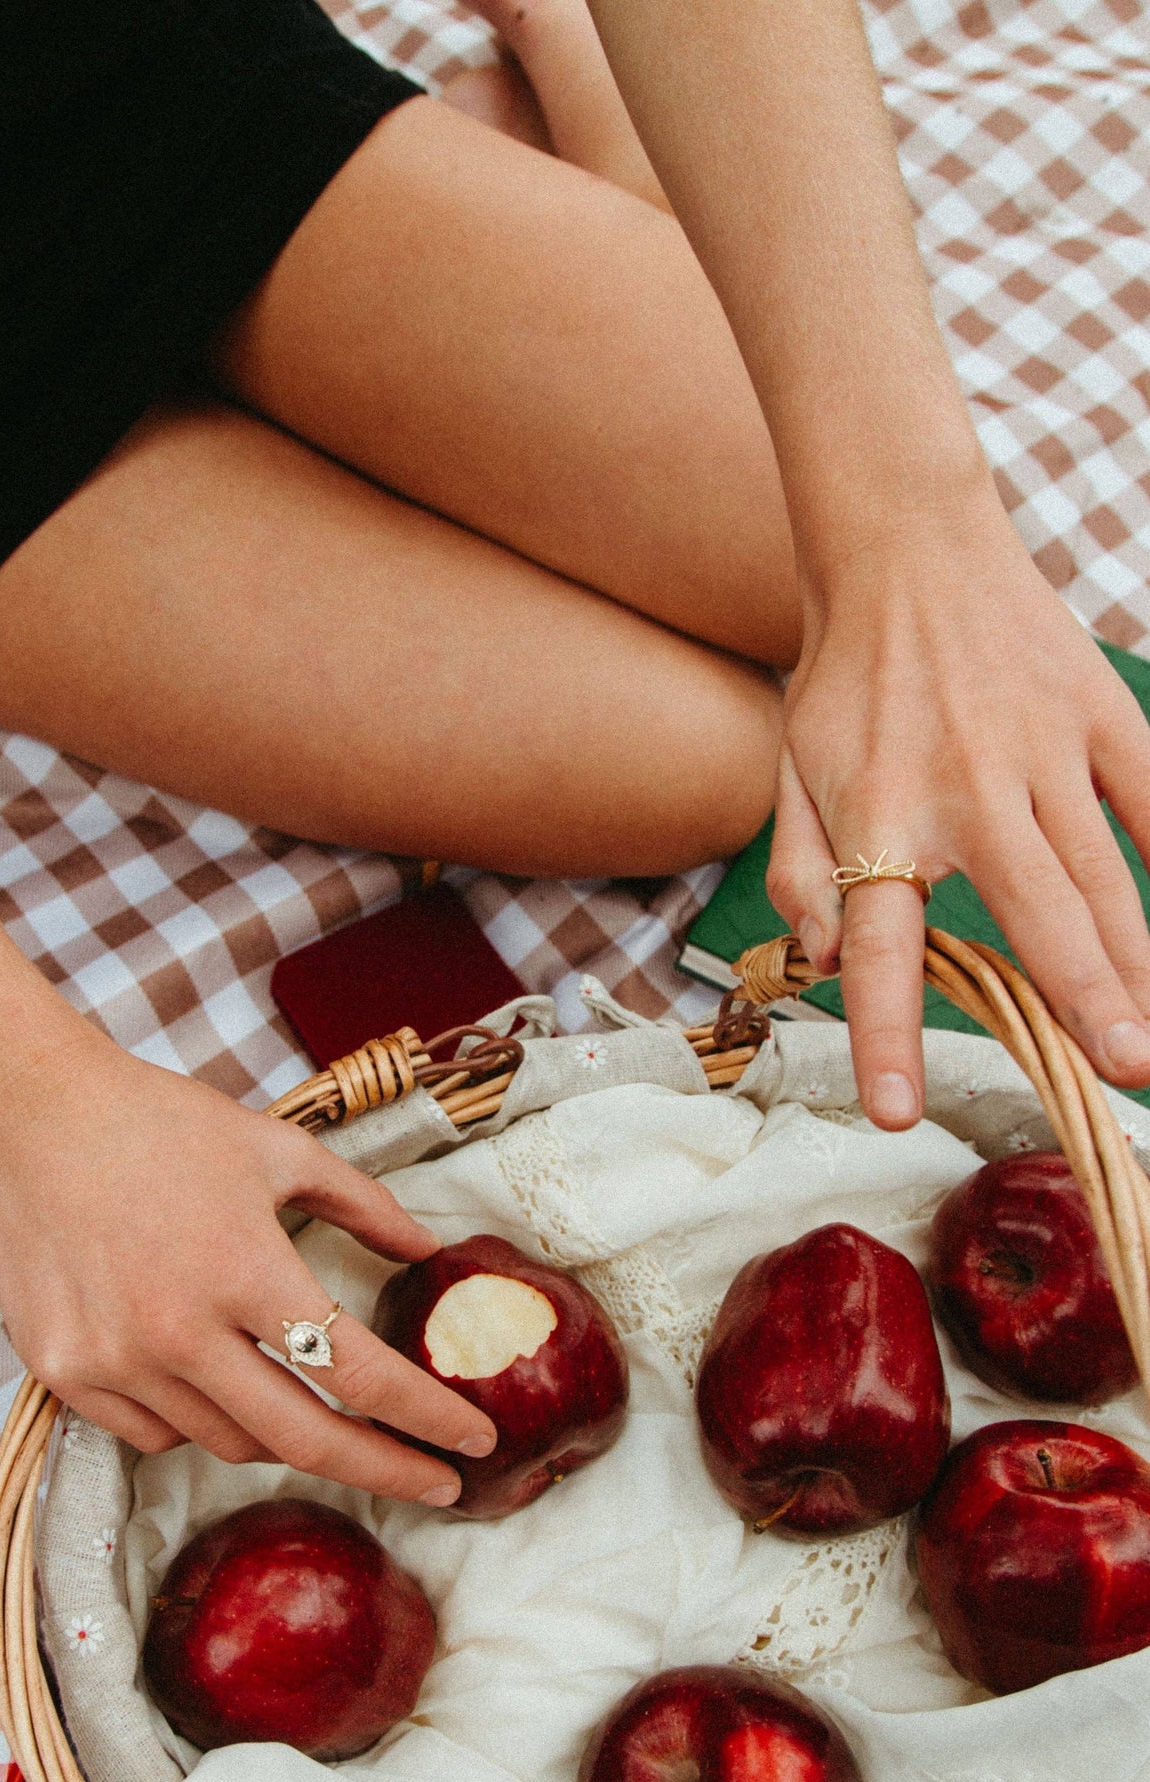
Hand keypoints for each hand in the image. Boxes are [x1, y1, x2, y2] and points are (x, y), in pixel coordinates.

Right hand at [0, 1025, 495, 1501]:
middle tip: (437, 1486)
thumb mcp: (279, 1149)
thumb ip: (363, 1205)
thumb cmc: (162, 1124)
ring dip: (284, 1435)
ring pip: (229, 1443)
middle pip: (305, 1440)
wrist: (32, 1113)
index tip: (471, 1444)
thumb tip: (428, 1248)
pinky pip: (157, 1434)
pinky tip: (211, 1380)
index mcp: (244, 1269)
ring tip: (309, 1404)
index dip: (426, 1418)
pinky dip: (199, 1421)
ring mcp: (114, 1361)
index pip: (357, 1373)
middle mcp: (179, 1330)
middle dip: (387, 1471)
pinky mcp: (66, 1374)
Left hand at [767, 490, 1149, 1127]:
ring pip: (1102, 872)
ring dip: (1135, 959)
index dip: (886, 1032)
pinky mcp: (1096, 709)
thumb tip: (818, 957)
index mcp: (878, 817)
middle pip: (1034, 914)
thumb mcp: (790, 773)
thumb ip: (799, 872)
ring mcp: (1041, 748)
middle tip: (1121, 1074)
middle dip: (1081, 1000)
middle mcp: (964, 790)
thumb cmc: (845, 680)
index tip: (898, 1111)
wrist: (903, 546)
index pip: (877, 946)